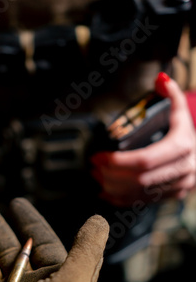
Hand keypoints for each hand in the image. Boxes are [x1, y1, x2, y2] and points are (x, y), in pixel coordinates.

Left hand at [91, 73, 195, 205]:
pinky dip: (121, 199)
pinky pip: (143, 202)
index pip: (144, 160)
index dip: (117, 161)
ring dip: (112, 188)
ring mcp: (178, 186)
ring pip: (139, 194)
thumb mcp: (182, 113)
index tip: (99, 156)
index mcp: (181, 148)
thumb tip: (161, 79)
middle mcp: (182, 170)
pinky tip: (106, 192)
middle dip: (111, 175)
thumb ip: (171, 95)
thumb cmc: (187, 135)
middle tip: (94, 166)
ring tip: (96, 177)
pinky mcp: (171, 197)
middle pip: (139, 179)